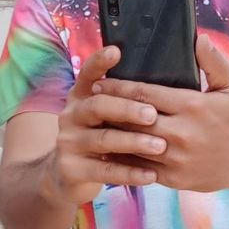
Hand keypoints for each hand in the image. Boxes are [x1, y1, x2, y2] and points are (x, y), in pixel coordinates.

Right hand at [42, 46, 167, 204]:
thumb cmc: (100, 136)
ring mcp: (68, 142)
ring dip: (133, 142)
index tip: (117, 51)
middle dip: (127, 109)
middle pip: (98, 106)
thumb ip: (124, 99)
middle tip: (152, 114)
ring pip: (103, 139)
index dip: (100, 62)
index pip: (88, 74)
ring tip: (160, 146)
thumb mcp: (106, 116)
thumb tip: (161, 81)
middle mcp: (71, 115)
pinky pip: (104, 170)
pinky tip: (151, 175)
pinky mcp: (71, 169)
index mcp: (81, 96)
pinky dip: (129, 173)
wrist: (67, 176)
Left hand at [92, 35, 228, 191]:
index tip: (101, 82)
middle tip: (91, 100)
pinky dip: (123, 158)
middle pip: (133, 119)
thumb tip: (198, 38)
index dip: (119, 88)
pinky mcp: (173, 178)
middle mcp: (182, 132)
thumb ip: (213, 61)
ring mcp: (176, 158)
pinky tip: (108, 149)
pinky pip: (140, 167)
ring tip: (93, 123)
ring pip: (132, 144)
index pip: (145, 94)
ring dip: (111, 134)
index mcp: (192, 106)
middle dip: (109, 109)